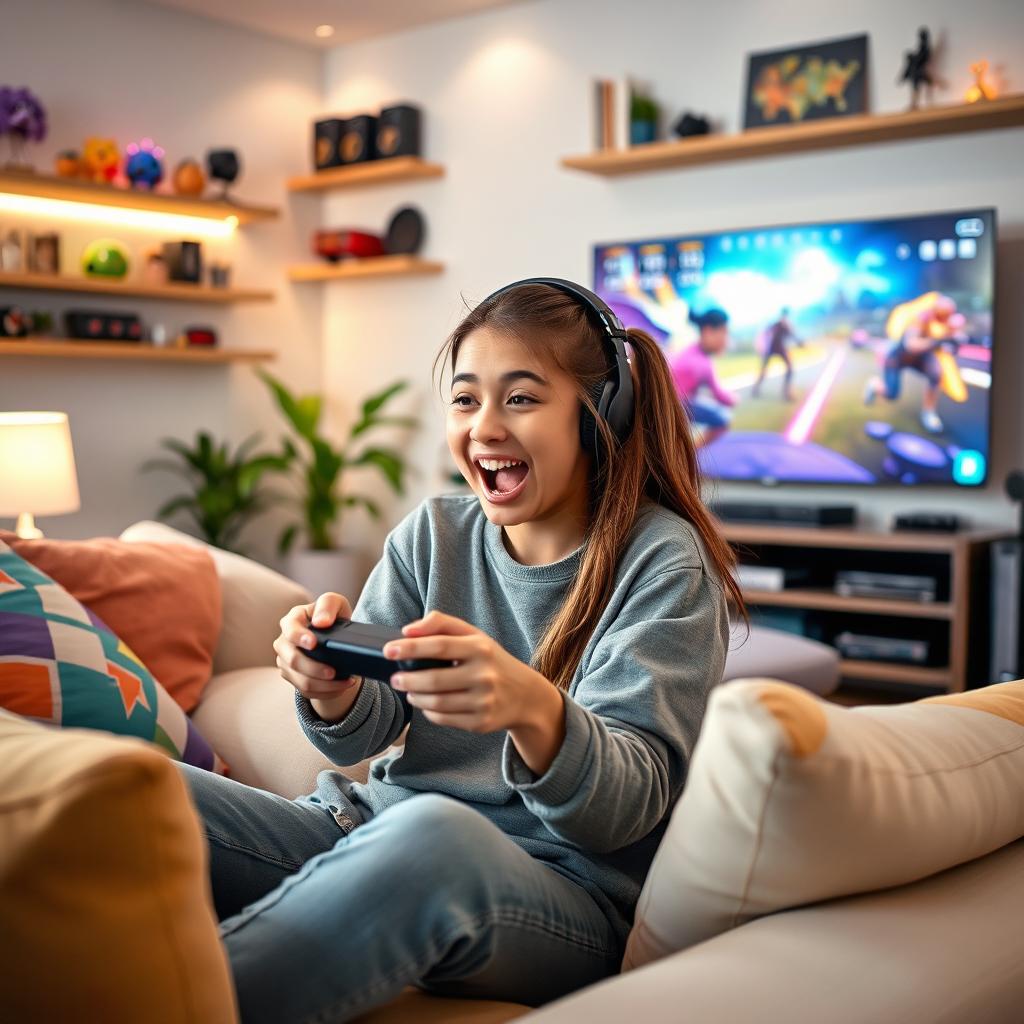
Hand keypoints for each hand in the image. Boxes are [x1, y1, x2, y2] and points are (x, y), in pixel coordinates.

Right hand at [273, 592, 362, 721]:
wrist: (333, 635)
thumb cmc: (331, 615)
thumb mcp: (335, 603)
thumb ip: (327, 605)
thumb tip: (321, 622)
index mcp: (292, 621)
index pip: (290, 630)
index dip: (299, 637)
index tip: (313, 643)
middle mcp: (284, 642)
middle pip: (293, 661)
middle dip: (314, 669)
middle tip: (334, 672)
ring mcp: (286, 662)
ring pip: (301, 681)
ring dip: (325, 686)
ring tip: (347, 682)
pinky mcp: (293, 678)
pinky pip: (307, 692)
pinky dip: (326, 693)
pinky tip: (341, 688)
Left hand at [383, 610, 561, 741]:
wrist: (526, 696)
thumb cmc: (491, 661)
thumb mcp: (474, 636)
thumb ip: (441, 624)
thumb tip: (407, 630)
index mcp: (480, 648)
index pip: (439, 645)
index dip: (410, 648)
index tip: (389, 650)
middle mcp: (484, 675)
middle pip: (434, 679)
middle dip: (407, 679)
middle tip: (395, 678)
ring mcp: (483, 701)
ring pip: (436, 702)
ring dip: (415, 696)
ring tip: (409, 689)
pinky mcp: (480, 722)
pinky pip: (443, 718)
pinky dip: (428, 711)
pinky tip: (426, 703)